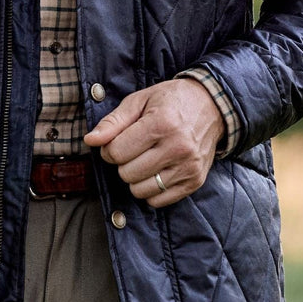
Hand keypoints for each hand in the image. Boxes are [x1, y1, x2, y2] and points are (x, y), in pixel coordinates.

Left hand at [82, 79, 223, 206]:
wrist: (212, 106)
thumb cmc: (170, 101)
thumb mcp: (139, 101)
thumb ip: (112, 122)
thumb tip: (90, 140)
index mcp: (161, 123)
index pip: (117, 152)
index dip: (108, 148)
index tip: (116, 141)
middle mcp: (178, 147)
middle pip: (127, 173)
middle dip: (122, 162)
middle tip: (132, 149)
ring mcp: (188, 167)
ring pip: (140, 190)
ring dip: (135, 178)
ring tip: (144, 160)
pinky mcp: (194, 181)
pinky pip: (158, 200)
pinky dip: (150, 190)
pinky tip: (155, 171)